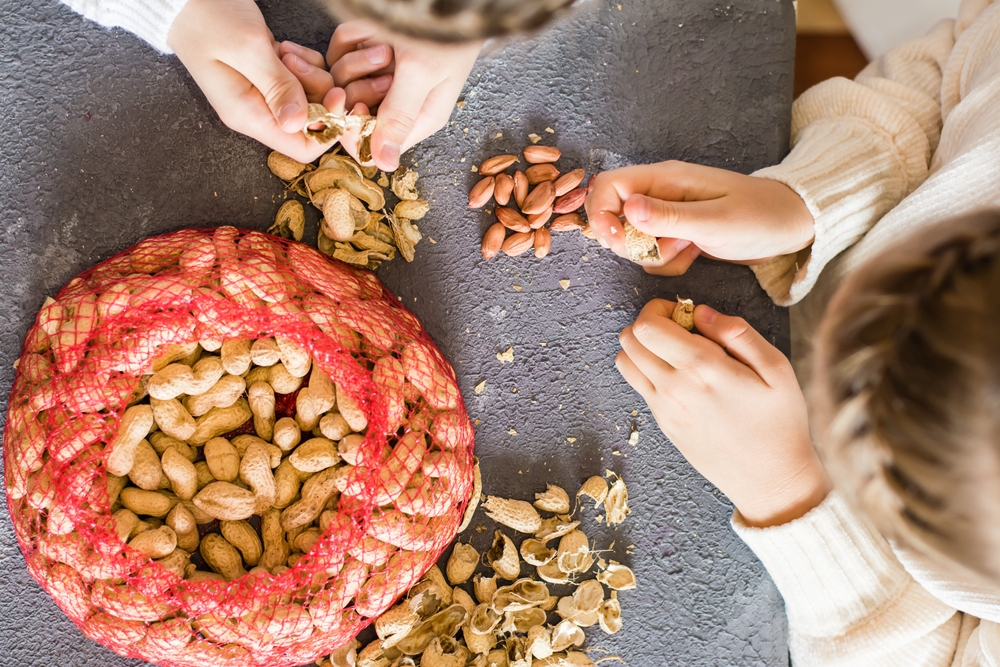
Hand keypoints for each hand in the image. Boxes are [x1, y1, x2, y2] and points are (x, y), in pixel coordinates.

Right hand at [168, 0, 336, 162]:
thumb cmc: (207, 17)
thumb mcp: (246, 49)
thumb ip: (276, 86)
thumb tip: (297, 124)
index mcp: (248, 116)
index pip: (302, 149)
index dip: (328, 128)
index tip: (335, 96)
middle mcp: (258, 112)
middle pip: (313, 122)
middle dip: (318, 91)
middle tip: (293, 61)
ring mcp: (265, 94)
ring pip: (312, 97)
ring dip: (310, 72)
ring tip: (282, 50)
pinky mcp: (271, 76)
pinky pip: (305, 78)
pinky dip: (304, 61)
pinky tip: (282, 46)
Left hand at [326, 20, 482, 170]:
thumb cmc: (445, 33)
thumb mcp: (423, 75)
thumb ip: (399, 117)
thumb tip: (385, 165)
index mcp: (416, 119)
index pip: (370, 146)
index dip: (354, 130)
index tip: (356, 104)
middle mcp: (395, 101)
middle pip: (351, 112)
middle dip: (359, 86)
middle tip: (386, 62)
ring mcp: (379, 74)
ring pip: (341, 80)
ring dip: (356, 59)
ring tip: (386, 44)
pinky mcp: (367, 50)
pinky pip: (340, 51)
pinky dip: (352, 37)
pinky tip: (374, 30)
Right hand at [585, 161, 814, 275]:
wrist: (792, 226)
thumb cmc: (760, 217)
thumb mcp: (716, 221)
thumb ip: (670, 217)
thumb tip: (627, 208)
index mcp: (665, 178)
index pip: (608, 186)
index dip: (601, 215)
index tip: (619, 241)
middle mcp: (659, 193)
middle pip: (612, 216)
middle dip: (628, 243)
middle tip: (662, 250)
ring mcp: (666, 215)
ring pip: (632, 240)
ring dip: (652, 256)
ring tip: (688, 250)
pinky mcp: (675, 233)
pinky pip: (652, 254)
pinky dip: (667, 263)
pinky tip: (694, 255)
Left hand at [616, 299, 829, 526]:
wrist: (769, 479)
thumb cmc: (778, 422)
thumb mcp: (776, 368)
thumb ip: (737, 332)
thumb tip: (701, 312)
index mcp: (702, 368)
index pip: (647, 326)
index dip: (659, 309)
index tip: (683, 313)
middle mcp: (674, 388)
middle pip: (629, 340)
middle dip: (648, 324)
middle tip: (679, 329)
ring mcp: (664, 409)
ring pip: (625, 362)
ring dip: (642, 348)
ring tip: (675, 351)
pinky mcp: (663, 424)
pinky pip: (638, 386)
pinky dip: (648, 371)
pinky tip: (681, 377)